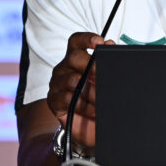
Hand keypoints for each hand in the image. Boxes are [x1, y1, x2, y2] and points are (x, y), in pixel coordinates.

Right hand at [46, 32, 114, 148]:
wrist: (90, 127)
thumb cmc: (99, 98)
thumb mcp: (107, 79)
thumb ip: (109, 61)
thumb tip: (111, 44)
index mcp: (77, 58)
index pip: (77, 41)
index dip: (86, 38)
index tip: (99, 42)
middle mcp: (65, 67)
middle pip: (74, 57)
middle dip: (92, 66)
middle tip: (103, 76)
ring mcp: (57, 83)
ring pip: (72, 79)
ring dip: (91, 90)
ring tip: (102, 99)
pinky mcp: (54, 100)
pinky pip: (67, 98)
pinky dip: (84, 104)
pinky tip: (93, 109)